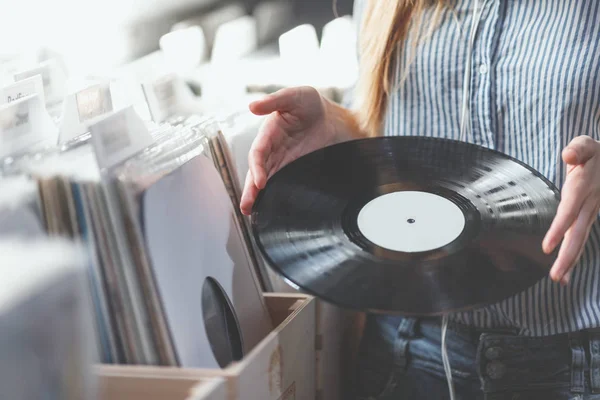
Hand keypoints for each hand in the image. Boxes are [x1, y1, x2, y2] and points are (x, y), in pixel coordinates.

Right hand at [240, 86, 358, 214]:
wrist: (331, 117)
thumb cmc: (310, 104)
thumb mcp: (294, 96)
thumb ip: (274, 100)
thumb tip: (252, 106)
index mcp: (268, 134)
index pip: (258, 153)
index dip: (257, 168)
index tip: (259, 182)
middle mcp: (272, 151)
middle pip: (257, 172)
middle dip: (251, 190)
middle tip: (246, 206)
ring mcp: (283, 163)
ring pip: (266, 182)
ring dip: (258, 197)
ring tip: (251, 213)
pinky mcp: (294, 171)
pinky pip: (283, 185)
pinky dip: (275, 197)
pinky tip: (270, 210)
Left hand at [542, 135, 599, 284]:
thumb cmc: (594, 151)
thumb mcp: (585, 144)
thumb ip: (578, 149)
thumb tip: (568, 156)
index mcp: (584, 186)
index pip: (569, 210)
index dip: (559, 228)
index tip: (547, 247)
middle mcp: (589, 203)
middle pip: (577, 232)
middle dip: (567, 255)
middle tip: (555, 277)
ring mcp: (591, 210)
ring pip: (580, 238)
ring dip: (570, 260)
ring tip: (559, 280)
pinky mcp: (589, 215)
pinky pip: (580, 236)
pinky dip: (574, 254)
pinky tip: (565, 272)